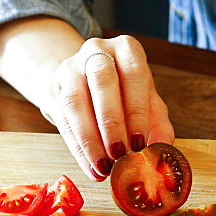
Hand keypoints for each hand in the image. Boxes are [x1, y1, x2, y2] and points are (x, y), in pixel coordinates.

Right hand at [0, 18, 174, 181]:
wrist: (84, 80)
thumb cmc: (123, 90)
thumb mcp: (145, 100)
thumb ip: (157, 123)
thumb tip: (161, 149)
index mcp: (127, 49)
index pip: (134, 74)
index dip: (137, 111)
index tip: (140, 143)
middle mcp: (97, 51)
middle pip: (102, 83)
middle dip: (111, 123)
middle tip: (120, 155)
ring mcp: (71, 67)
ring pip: (76, 102)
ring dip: (90, 140)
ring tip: (104, 167)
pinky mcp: (54, 88)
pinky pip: (63, 120)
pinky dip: (79, 148)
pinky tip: (91, 167)